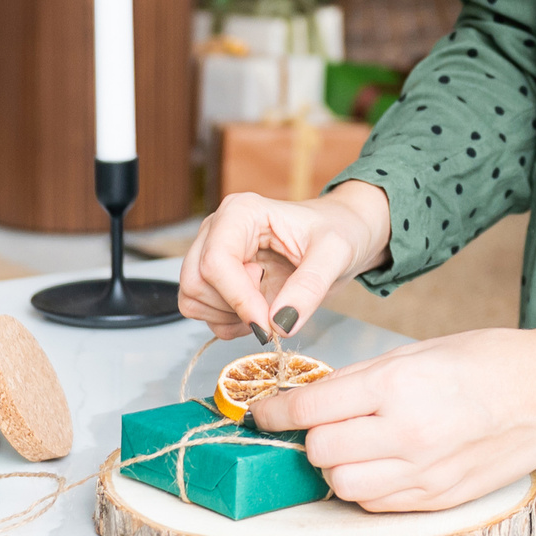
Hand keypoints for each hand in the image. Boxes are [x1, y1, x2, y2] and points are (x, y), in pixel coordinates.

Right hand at [177, 181, 390, 341]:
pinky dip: (228, 323)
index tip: (268, 324)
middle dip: (234, 307)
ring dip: (230, 317)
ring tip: (269, 301)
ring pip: (193, 300)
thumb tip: (280, 324)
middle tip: (273, 302)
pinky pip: (202, 312)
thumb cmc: (338, 232)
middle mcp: (217, 229)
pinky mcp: (215, 277)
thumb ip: (309, 288)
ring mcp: (211, 252)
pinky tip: (259, 310)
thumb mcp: (335, 255)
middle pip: (196, 282)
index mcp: (241, 212)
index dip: (238, 299)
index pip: (215, 261)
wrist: (342, 234)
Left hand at [252, 317, 535, 511]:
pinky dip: (366, 485)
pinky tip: (381, 461)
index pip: (311, 410)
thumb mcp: (418, 352)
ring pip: (342, 487)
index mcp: (397, 388)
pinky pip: (377, 503)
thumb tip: (312, 397)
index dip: (277, 411)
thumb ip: (361, 379)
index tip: (265, 410)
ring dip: (336, 466)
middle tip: (320, 422)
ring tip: (353, 443)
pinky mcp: (438, 500)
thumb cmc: (489, 361)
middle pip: (320, 453)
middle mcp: (407, 436)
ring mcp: (424, 475)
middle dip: (310, 437)